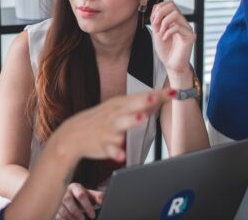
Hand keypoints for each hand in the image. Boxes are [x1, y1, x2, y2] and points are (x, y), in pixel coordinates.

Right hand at [53, 88, 174, 164]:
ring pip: (120, 124)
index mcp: (119, 104)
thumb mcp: (117, 108)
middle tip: (155, 96)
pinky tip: (120, 155)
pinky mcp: (102, 144)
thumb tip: (161, 98)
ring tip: (141, 118)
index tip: (174, 91)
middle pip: (130, 105)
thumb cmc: (98, 120)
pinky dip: (115, 152)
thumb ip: (139, 105)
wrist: (72, 135)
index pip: (141, 96)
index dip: (158, 94)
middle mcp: (114, 114)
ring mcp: (108, 129)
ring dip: (131, 121)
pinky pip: (109, 149)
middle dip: (142, 101)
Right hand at [55, 183, 102, 219]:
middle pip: (68, 201)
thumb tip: (102, 201)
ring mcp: (58, 199)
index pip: (81, 195)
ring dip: (70, 217)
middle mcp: (65, 191)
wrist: (71, 198)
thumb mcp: (90, 195)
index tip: (92, 216)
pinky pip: (57, 214)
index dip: (87, 206)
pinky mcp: (54, 207)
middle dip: (77, 212)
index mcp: (75, 187)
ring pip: (62, 209)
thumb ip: (98, 196)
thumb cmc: (82, 197)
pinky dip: (63, 219)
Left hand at [150, 0, 195, 74]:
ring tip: (161, 32)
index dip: (159, 8)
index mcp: (174, 20)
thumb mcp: (156, 32)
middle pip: (172, 4)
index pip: (169, 3)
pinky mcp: (190, 36)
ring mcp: (187, 28)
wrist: (171, 64)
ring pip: (176, 13)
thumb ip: (156, 20)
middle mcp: (182, 22)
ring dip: (164, 22)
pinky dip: (167, 32)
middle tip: (155, 23)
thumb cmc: (165, 49)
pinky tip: (164, 38)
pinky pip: (178, 27)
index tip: (153, 20)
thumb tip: (156, 8)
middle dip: (160, 12)